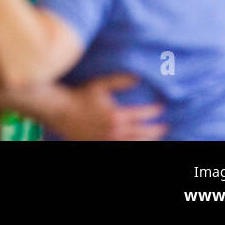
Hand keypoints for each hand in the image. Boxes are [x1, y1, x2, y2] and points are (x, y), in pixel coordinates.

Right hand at [46, 73, 166, 140]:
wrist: (60, 111)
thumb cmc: (79, 95)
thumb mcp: (99, 85)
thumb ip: (119, 81)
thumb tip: (137, 78)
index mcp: (116, 115)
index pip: (142, 115)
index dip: (153, 111)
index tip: (161, 108)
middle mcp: (115, 131)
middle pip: (142, 133)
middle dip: (156, 129)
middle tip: (165, 126)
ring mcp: (108, 140)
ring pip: (135, 142)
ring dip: (148, 139)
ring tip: (155, 136)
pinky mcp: (101, 144)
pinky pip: (123, 146)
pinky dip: (134, 143)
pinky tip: (137, 140)